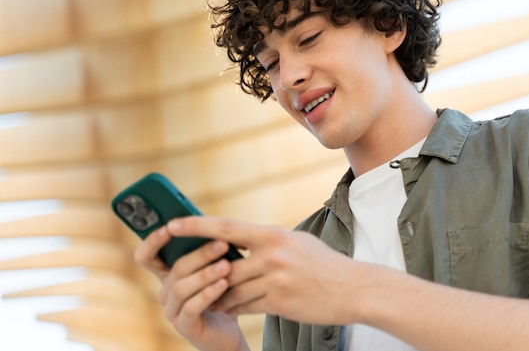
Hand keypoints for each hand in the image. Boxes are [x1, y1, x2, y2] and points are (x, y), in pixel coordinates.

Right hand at [134, 226, 248, 350]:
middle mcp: (165, 291)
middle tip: (222, 243)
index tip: (169, 226)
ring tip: (226, 266)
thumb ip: (207, 248)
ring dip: (205, 274)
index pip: (146, 255)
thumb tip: (215, 225)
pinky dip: (208, 294)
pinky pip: (191, 308)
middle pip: (174, 268)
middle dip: (200, 254)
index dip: (153, 240)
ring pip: (181, 287)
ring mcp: (172, 310)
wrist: (228, 329)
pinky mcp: (184, 326)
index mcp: (167, 272)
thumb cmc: (220, 292)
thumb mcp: (214, 266)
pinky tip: (223, 284)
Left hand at [166, 216, 364, 325]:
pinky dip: (237, 307)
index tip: (172, 224)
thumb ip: (265, 241)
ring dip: (222, 295)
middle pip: (225, 266)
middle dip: (209, 275)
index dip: (195, 226)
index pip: (225, 227)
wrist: (353, 288)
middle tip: (194, 277)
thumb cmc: (323, 263)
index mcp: (272, 234)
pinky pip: (246, 306)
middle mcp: (272, 254)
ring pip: (232, 289)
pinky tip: (235, 307)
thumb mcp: (295, 242)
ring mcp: (276, 278)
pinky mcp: (280, 301)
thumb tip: (237, 238)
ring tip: (214, 297)